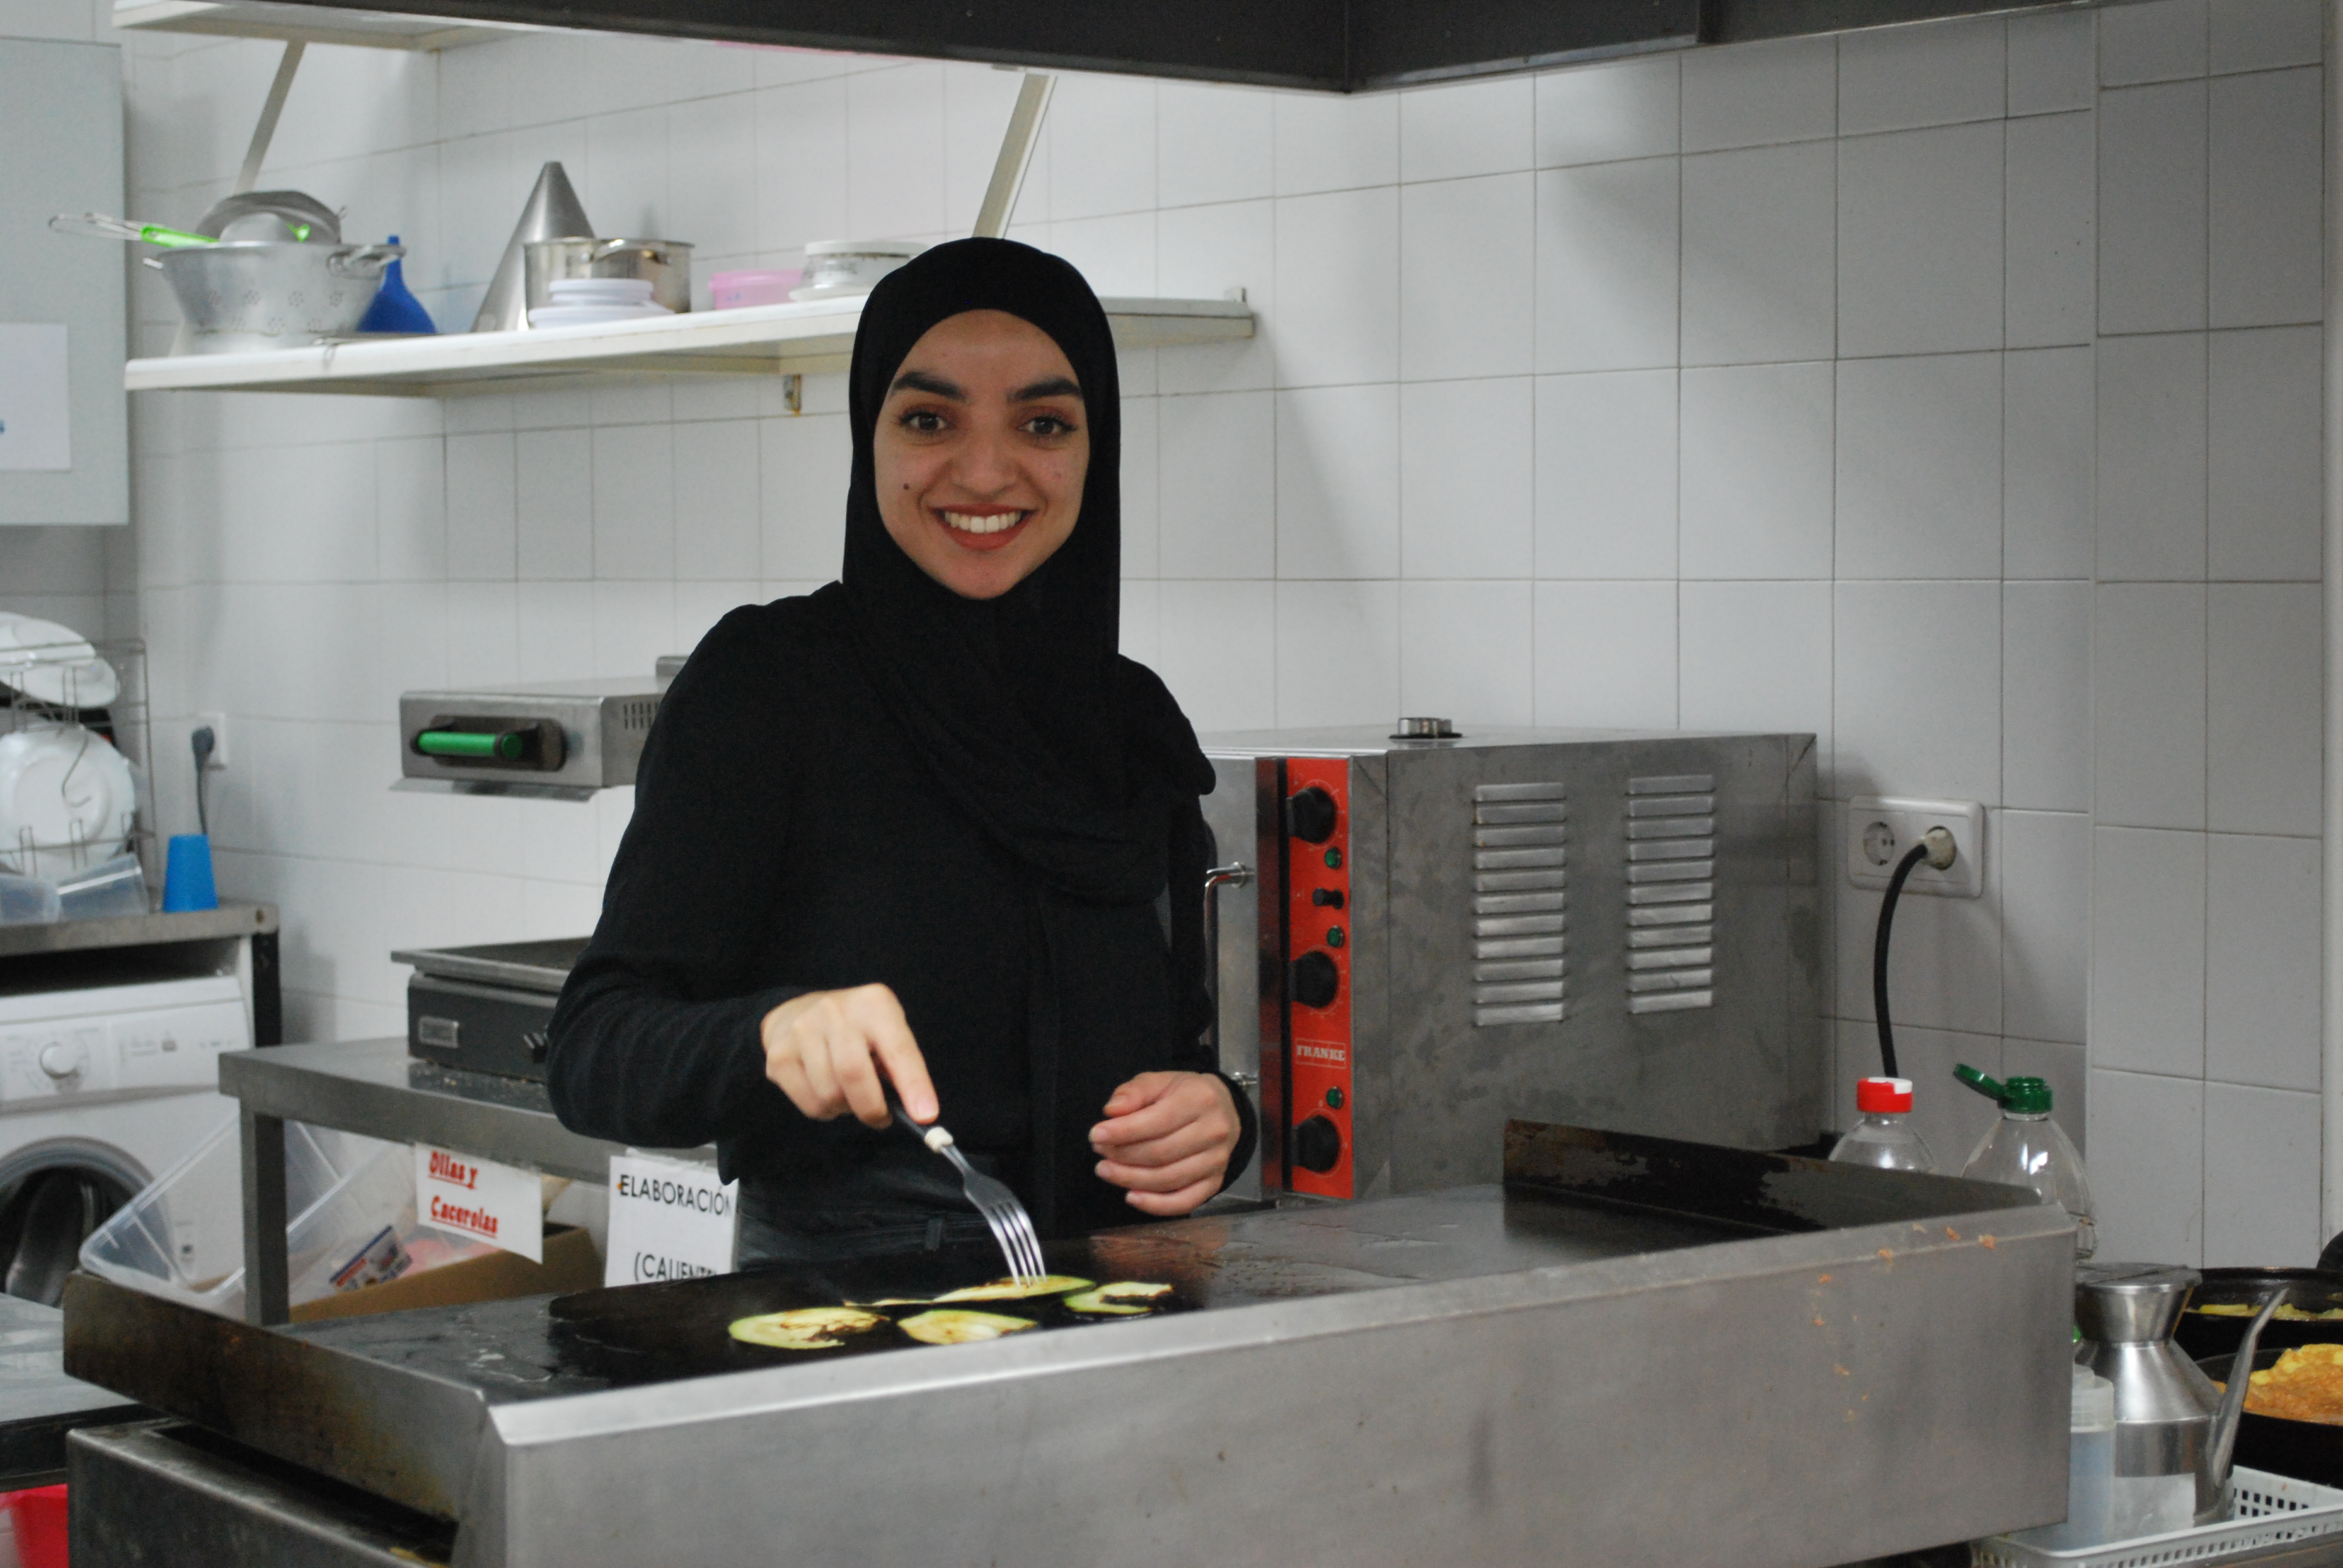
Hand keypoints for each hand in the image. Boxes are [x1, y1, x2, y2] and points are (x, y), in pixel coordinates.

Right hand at [759, 985, 936, 1128]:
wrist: (798, 1011)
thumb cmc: (856, 1029)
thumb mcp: (886, 1030)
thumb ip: (902, 1065)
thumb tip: (918, 1112)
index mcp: (873, 1004)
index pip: (898, 1049)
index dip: (914, 1085)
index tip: (925, 1116)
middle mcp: (835, 1012)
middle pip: (855, 1074)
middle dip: (872, 1108)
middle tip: (880, 1118)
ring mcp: (802, 1032)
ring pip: (830, 1095)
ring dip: (846, 1108)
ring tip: (849, 1093)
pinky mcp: (779, 1056)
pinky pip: (810, 1104)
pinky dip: (826, 1111)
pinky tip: (827, 1091)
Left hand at [1090, 1071, 1239, 1215]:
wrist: (1223, 1109)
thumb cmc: (1184, 1095)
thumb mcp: (1159, 1082)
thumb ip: (1134, 1092)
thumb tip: (1111, 1111)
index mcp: (1200, 1099)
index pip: (1158, 1121)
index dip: (1123, 1131)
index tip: (1096, 1134)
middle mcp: (1214, 1132)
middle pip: (1160, 1153)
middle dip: (1122, 1155)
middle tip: (1099, 1151)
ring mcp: (1217, 1161)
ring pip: (1168, 1179)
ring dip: (1130, 1179)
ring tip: (1106, 1170)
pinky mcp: (1214, 1183)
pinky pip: (1184, 1202)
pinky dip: (1155, 1205)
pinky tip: (1131, 1197)